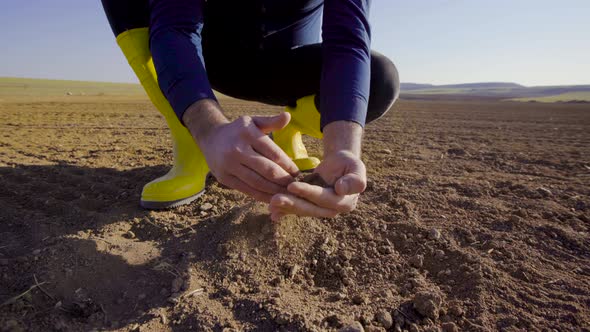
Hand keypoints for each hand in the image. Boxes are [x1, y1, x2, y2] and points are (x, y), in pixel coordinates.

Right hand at [183, 100, 299, 201]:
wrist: (211, 138)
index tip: (297, 173)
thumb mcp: (253, 122)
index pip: (273, 152)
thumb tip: (288, 116)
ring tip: (287, 194)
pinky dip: (262, 196)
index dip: (288, 165)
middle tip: (295, 186)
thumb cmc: (239, 131)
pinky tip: (272, 198)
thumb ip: (271, 121)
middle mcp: (237, 149)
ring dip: (275, 190)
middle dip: (284, 180)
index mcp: (247, 133)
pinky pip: (247, 190)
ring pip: (257, 182)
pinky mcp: (224, 178)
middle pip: (267, 169)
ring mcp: (229, 165)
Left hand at [269, 151, 366, 219]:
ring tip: (270, 203)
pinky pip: (297, 209)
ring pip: (302, 210)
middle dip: (292, 204)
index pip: (324, 199)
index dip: (308, 193)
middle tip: (275, 199)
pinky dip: (285, 211)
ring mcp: (320, 210)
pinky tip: (272, 212)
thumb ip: (355, 180)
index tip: (292, 186)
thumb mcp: (357, 168)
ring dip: (286, 207)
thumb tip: (341, 189)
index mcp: (345, 203)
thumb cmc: (349, 164)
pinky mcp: (310, 206)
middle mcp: (332, 210)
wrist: (340, 165)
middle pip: (310, 208)